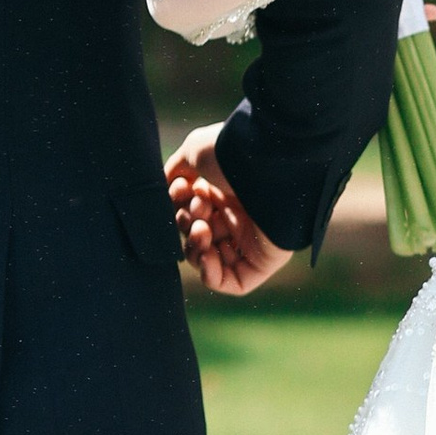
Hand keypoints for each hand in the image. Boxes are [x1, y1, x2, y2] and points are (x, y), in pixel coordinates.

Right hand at [166, 127, 292, 297]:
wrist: (268, 164)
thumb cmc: (231, 155)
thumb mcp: (194, 152)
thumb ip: (175, 172)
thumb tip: (167, 189)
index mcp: (223, 190)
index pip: (189, 211)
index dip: (178, 206)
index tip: (181, 190)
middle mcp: (237, 214)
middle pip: (196, 235)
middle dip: (186, 224)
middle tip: (198, 209)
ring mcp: (250, 239)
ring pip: (209, 258)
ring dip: (195, 246)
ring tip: (202, 228)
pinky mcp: (263, 262)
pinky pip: (231, 282)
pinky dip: (210, 273)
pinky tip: (206, 254)